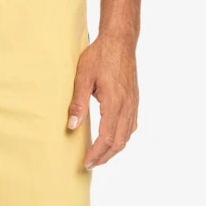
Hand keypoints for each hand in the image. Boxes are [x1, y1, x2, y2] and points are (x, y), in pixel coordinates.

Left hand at [67, 36, 138, 168]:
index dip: (96, 153)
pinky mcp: (134, 100)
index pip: (107, 137)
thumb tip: (71, 126)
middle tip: (90, 165)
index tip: (86, 162)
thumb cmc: (100, 55)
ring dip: (113, 150)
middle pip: (119, 142)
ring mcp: (133, 103)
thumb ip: (77, 103)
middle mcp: (127, 105)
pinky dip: (122, 138)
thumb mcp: (83, 77)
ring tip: (99, 157)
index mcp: (114, 102)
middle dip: (104, 156)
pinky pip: (131, 126)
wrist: (120, 40)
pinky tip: (113, 140)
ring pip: (127, 136)